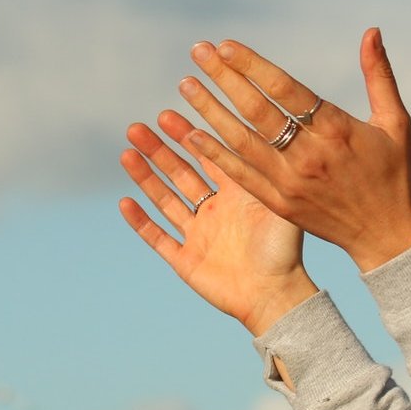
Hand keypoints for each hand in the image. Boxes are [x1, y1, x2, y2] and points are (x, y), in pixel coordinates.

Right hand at [118, 111, 317, 335]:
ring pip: (164, 200)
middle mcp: (214, 211)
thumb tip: (257, 127)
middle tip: (138, 128)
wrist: (277, 296)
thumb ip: (264, 170)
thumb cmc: (285, 250)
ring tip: (127, 153)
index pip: (206, 156)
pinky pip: (158, 238)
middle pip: (179, 173)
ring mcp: (198, 235)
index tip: (167, 113)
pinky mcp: (186, 261)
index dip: (186, 136)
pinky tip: (125, 202)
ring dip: (145, 177)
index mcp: (235, 194)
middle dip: (158, 150)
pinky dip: (141, 221)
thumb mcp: (277, 202)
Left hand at [179, 28, 410, 273]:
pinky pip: (241, 176)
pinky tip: (193, 135)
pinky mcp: (280, 204)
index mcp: (337, 130)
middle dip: (224, 78)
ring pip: (241, 141)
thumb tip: (371, 30)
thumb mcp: (395, 121)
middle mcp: (309, 155)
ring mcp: (291, 182)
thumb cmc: (396, 173)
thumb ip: (378, 75)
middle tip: (197, 52)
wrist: (390, 236)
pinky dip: (216, 155)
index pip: (285, 89)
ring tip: (186, 86)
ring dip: (210, 111)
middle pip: (256, 110)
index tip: (225, 46)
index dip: (252, 65)